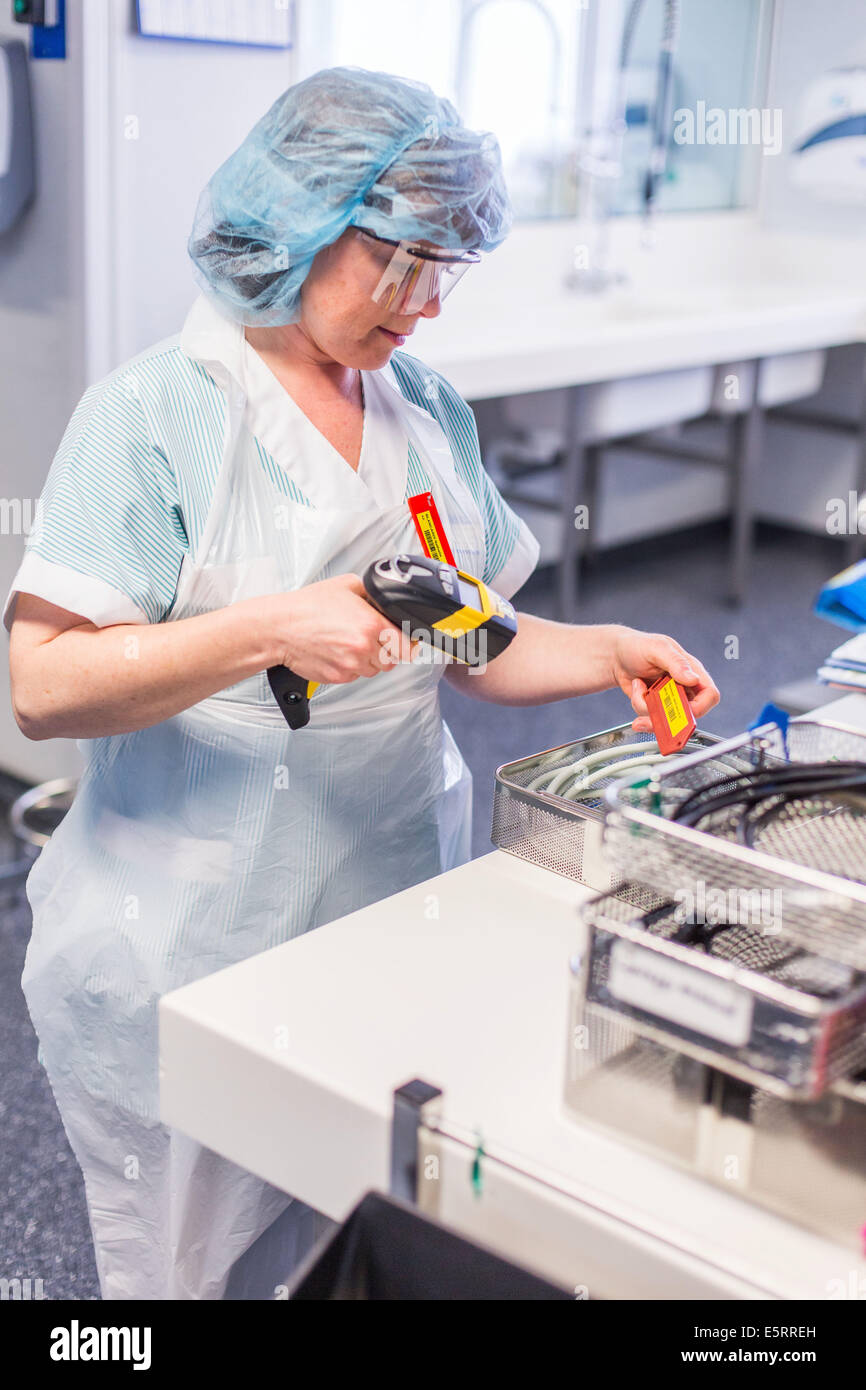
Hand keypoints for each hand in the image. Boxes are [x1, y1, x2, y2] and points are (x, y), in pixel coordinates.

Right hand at [255, 573, 413, 685]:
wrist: (280, 627)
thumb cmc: (307, 607)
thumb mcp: (347, 585)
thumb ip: (372, 594)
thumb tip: (386, 602)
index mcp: (371, 625)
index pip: (407, 646)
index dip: (407, 643)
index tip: (404, 642)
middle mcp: (364, 648)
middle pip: (392, 660)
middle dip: (386, 650)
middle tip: (371, 638)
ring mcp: (351, 665)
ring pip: (374, 670)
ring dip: (368, 660)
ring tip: (349, 643)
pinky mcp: (338, 677)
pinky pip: (355, 676)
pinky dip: (351, 667)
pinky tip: (338, 651)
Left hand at [608, 626, 719, 732]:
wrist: (615, 657)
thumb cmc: (637, 646)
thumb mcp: (657, 648)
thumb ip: (676, 662)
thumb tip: (693, 678)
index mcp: (691, 670)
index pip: (709, 695)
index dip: (701, 707)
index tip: (683, 711)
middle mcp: (683, 686)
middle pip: (689, 713)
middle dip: (669, 715)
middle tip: (652, 706)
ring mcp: (669, 698)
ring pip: (668, 719)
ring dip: (649, 708)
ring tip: (638, 689)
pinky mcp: (655, 706)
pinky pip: (652, 718)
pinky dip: (640, 706)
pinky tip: (636, 690)